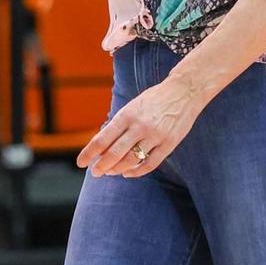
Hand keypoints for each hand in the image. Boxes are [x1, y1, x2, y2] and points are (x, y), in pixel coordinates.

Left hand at [76, 72, 208, 176]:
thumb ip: (119, 125)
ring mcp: (155, 136)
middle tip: (95, 172)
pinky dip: (137, 172)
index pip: (103, 138)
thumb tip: (102, 146)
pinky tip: (128, 173)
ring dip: (117, 169)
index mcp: (127, 114)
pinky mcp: (169, 144)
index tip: (80, 162)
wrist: (184, 91)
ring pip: (131, 160)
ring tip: (110, 172)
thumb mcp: (133, 106)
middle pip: (115, 153)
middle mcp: (139, 126)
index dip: (89, 153)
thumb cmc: (154, 99)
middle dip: (101, 166)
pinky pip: (150, 164)